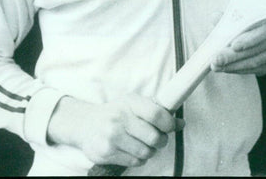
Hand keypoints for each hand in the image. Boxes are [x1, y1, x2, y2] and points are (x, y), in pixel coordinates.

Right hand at [46, 94, 183, 167]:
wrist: (85, 124)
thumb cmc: (115, 114)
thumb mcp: (133, 104)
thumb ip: (157, 111)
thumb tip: (180, 123)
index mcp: (129, 102)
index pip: (157, 114)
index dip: (169, 124)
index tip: (171, 127)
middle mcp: (119, 118)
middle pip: (155, 137)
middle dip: (161, 141)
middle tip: (157, 139)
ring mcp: (111, 136)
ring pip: (146, 152)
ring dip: (149, 151)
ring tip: (142, 144)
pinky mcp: (106, 153)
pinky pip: (135, 162)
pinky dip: (138, 159)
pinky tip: (131, 150)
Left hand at [211, 19, 265, 75]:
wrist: (258, 34)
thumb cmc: (245, 23)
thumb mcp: (236, 17)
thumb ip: (226, 18)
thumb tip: (215, 17)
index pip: (264, 31)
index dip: (249, 40)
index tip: (233, 46)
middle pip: (256, 49)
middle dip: (233, 56)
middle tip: (216, 60)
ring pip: (255, 62)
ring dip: (234, 65)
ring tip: (217, 66)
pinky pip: (256, 70)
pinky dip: (239, 70)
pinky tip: (227, 68)